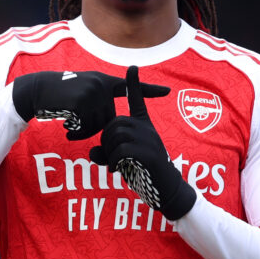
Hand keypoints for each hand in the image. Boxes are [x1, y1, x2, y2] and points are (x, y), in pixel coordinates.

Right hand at [12, 70, 169, 140]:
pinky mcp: (81, 102)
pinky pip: (86, 127)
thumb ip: (98, 102)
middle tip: (76, 124)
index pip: (128, 87)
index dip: (148, 90)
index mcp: (102, 82)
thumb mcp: (81, 92)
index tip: (168, 91)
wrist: (36, 90)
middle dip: (93, 128)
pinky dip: (75, 130)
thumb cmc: (58, 96)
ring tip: (70, 122)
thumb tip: (111, 122)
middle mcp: (100, 84)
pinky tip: (65, 122)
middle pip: (109, 119)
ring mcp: (91, 92)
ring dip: (83, 131)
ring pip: (98, 125)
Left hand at [90, 66, 196, 220]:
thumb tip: (91, 151)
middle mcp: (147, 129)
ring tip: (114, 164)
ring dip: (109, 151)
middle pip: (115, 123)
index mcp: (144, 126)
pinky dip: (114, 161)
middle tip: (109, 157)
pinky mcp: (148, 153)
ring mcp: (149, 140)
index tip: (132, 67)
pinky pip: (121, 150)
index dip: (134, 84)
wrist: (167, 191)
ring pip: (117, 135)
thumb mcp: (122, 161)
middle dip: (105, 140)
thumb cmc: (145, 174)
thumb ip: (105, 153)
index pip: (138, 100)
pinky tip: (117, 171)